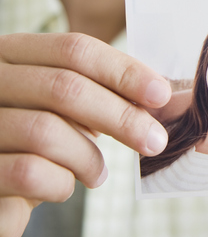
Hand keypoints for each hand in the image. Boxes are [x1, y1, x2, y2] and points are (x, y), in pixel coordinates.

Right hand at [0, 33, 170, 236]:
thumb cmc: (34, 139)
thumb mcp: (65, 108)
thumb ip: (102, 93)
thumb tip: (163, 95)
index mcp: (14, 55)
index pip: (75, 49)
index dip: (124, 71)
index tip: (161, 95)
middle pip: (65, 88)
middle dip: (121, 116)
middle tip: (155, 141)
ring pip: (46, 132)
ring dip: (89, 158)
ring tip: (99, 174)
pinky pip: (28, 172)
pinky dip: (60, 184)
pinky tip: (63, 187)